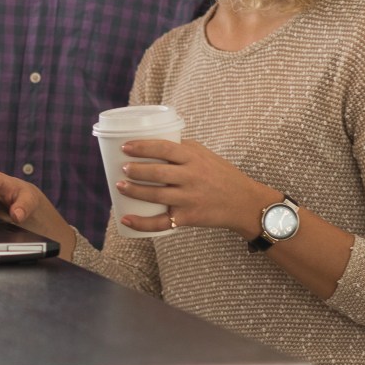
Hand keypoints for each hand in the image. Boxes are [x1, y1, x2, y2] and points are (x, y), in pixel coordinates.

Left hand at [114, 139, 275, 235]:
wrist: (244, 202)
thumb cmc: (221, 175)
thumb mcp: (205, 155)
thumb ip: (182, 148)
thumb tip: (153, 142)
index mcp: (194, 158)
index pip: (164, 148)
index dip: (142, 147)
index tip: (125, 147)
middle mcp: (192, 177)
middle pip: (157, 173)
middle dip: (135, 171)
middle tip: (122, 168)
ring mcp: (189, 199)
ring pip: (156, 196)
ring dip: (134, 191)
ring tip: (120, 186)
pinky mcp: (188, 217)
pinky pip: (161, 222)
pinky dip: (142, 223)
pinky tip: (126, 218)